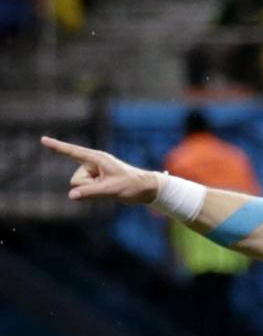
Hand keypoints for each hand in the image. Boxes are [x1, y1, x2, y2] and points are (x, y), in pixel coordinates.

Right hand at [41, 136, 158, 205]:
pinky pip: (86, 189)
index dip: (57, 147)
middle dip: (88, 187)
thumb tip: (72, 195)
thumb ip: (90, 193)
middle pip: (76, 180)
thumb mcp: (111, 190)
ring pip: (80, 186)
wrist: (146, 188)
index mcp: (97, 158)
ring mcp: (94, 171)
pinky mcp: (96, 178)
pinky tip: (108, 190)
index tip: (43, 140)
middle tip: (109, 186)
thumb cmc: (131, 185)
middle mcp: (93, 163)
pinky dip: (95, 192)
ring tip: (111, 188)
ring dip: (93, 190)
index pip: (73, 152)